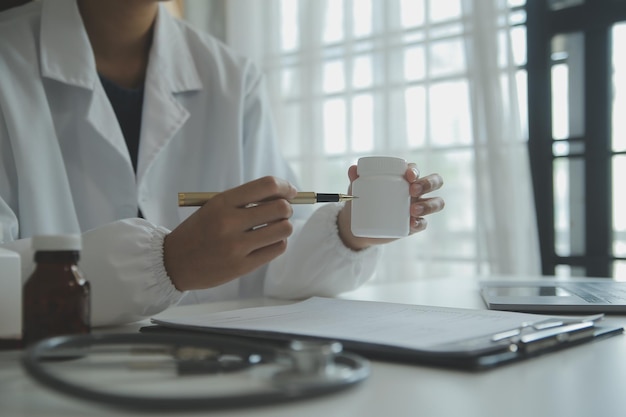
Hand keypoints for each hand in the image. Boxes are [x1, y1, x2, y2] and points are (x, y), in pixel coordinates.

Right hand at [163, 176, 297, 290]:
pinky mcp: (242, 266)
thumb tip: (284, 195)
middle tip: (282, 212)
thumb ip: (245, 200)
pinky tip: (268, 241)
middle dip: (287, 208)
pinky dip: (278, 242)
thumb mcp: (214, 207)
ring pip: (283, 229)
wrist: (174, 262)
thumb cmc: (199, 231)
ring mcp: (237, 246)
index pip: (267, 186)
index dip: (285, 187)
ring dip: (284, 226)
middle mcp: (230, 222)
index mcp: (222, 202)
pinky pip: (277, 249)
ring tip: (274, 228)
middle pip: (280, 208)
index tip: (290, 192)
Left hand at [337, 163, 444, 249]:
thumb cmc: (362, 200)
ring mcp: (417, 208)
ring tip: (412, 210)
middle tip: (412, 190)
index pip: (415, 170)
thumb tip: (353, 169)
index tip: (408, 175)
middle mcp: (416, 191)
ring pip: (436, 202)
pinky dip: (421, 222)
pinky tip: (413, 223)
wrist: (359, 225)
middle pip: (434, 182)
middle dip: (428, 184)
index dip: (415, 170)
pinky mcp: (414, 225)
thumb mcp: (357, 189)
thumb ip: (355, 178)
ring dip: (429, 205)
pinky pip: (424, 223)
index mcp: (404, 178)